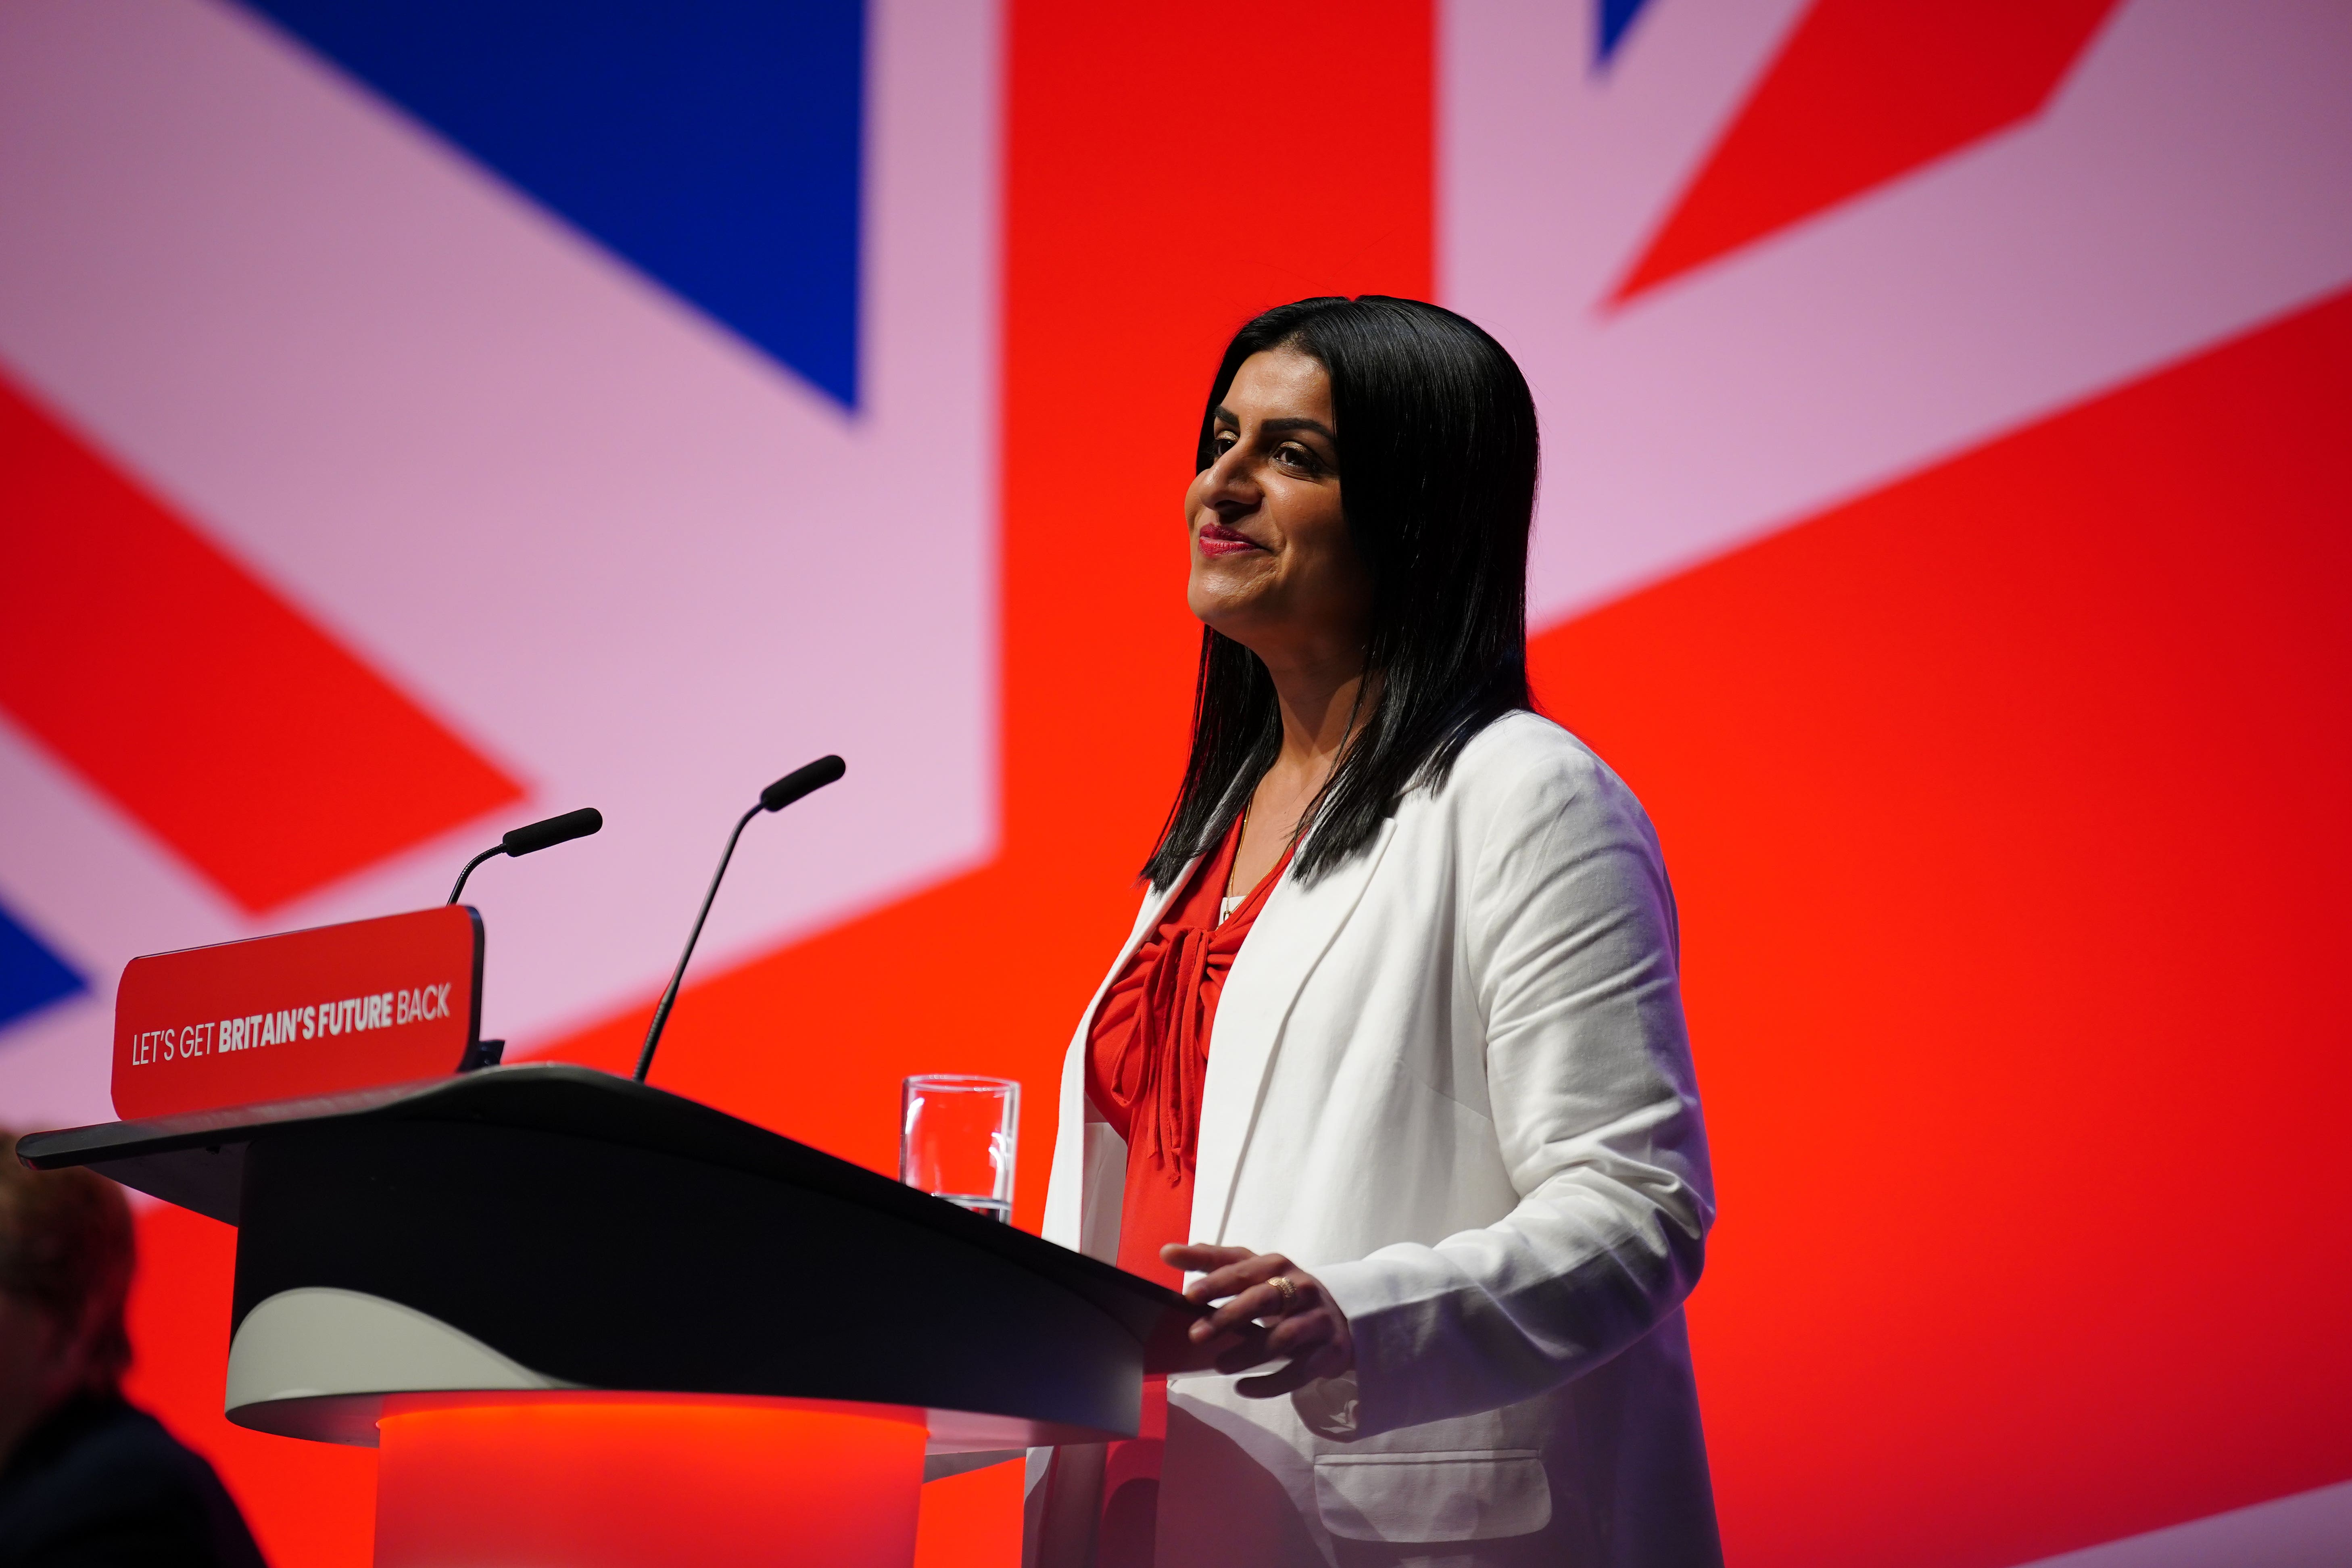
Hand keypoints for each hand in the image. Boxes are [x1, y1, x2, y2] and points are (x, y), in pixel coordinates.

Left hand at [1162, 1244, 1353, 1397]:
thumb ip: (1214, 1263)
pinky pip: (1299, 1370)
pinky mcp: (1331, 1350)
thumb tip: (1168, 1252)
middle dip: (1228, 1317)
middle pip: (1263, 1299)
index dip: (1217, 1280)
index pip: (1244, 1268)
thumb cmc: (1283, 1294)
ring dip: (1248, 1353)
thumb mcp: (1253, 1274)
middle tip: (1196, 1335)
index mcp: (1277, 1265)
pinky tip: (1243, 1387)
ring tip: (1219, 1365)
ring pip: (1283, 1337)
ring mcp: (1318, 1319)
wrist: (1337, 1321)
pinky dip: (1269, 1383)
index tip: (1188, 1295)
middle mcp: (1301, 1287)